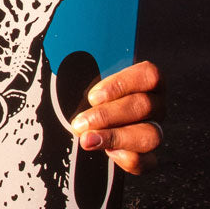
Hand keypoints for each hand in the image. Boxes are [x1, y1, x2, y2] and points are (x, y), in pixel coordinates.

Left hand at [69, 60, 164, 174]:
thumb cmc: (80, 93)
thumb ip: (77, 64)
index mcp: (143, 80)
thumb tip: (55, 46)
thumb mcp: (78, 74)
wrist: (79, 124)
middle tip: (80, 123)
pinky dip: (128, 159)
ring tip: (87, 140)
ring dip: (115, 137)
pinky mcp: (147, 155)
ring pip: (150, 135)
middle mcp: (154, 104)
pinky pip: (147, 161)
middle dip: (108, 116)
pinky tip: (107, 154)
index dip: (122, 84)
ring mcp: (153, 129)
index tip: (93, 96)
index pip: (149, 75)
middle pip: (145, 106)